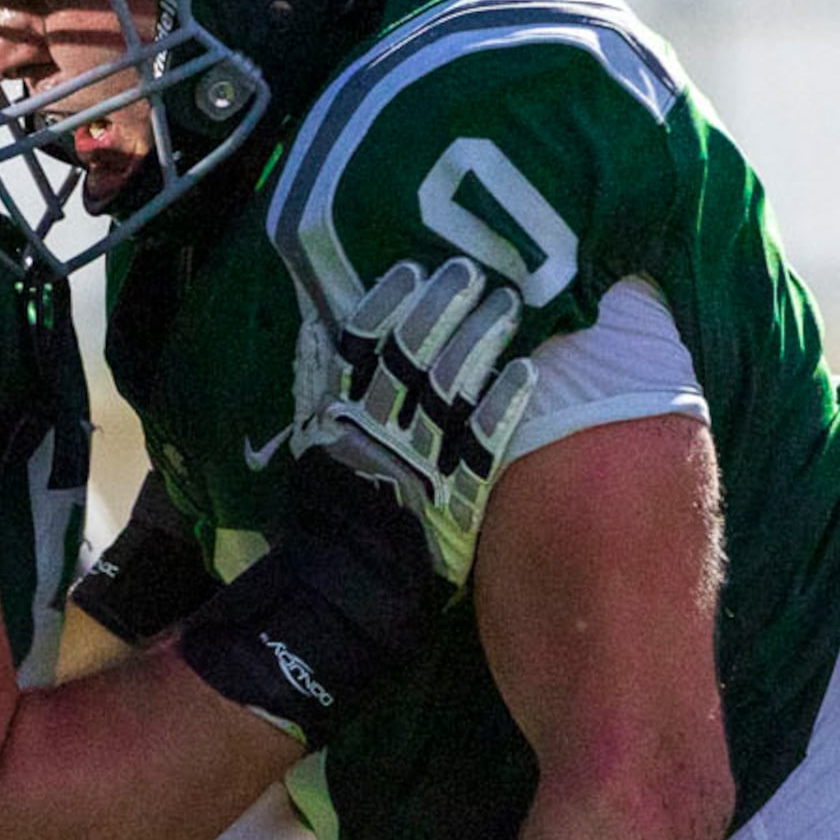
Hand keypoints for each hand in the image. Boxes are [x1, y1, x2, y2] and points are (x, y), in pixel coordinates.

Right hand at [297, 257, 540, 586]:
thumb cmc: (336, 492)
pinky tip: (526, 372)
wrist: (353, 570)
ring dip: (478, 342)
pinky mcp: (458, 490)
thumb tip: (318, 322)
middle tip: (470, 272)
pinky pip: (483, 444)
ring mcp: (422, 455)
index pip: (360, 343)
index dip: (387, 303)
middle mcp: (381, 423)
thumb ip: (317, 379)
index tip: (413, 269)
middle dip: (441, 309)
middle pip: (411, 355)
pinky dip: (503, 407)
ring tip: (505, 305)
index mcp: (342, 407)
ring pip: (449, 389)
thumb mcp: (312, 432)